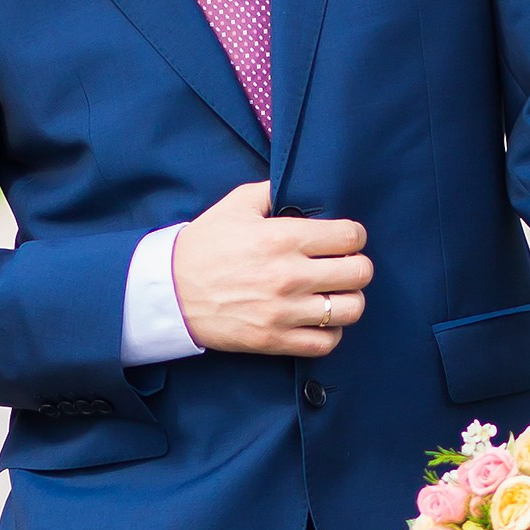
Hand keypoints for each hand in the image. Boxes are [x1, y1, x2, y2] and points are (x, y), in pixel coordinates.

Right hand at [172, 181, 372, 355]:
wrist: (170, 292)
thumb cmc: (205, 245)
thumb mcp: (236, 205)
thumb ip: (273, 190)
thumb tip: (302, 186)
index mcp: (282, 238)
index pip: (349, 237)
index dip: (354, 236)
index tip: (345, 239)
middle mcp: (289, 275)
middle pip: (359, 273)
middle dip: (356, 265)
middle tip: (342, 265)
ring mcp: (284, 311)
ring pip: (350, 309)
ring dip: (348, 300)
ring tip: (334, 294)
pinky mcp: (275, 340)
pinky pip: (326, 343)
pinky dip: (330, 332)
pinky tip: (319, 320)